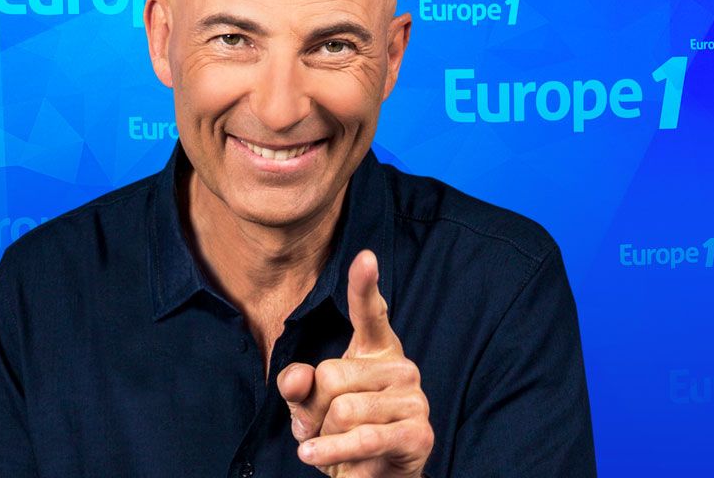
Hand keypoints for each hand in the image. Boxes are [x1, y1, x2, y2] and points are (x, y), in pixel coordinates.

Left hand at [278, 249, 433, 476]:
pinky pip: (363, 438)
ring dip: (324, 437)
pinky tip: (315, 456)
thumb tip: (295, 377)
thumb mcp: (311, 408)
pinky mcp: (418, 433)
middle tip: (319, 428)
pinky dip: (333, 452)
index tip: (365, 257)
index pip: (371, 312)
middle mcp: (402, 367)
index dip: (365, 285)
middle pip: (330, 375)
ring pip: (342, 410)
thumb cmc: (342, 435)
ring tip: (330, 446)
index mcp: (378, 351)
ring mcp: (414, 400)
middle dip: (312, 410)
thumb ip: (298, 388)